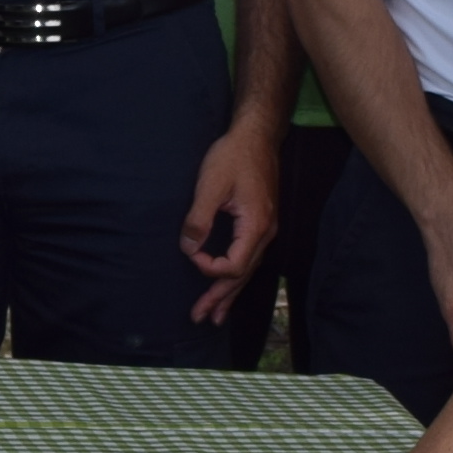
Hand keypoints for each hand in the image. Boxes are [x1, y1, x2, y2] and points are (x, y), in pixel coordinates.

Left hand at [179, 121, 281, 327]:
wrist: (258, 135)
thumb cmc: (234, 156)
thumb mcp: (211, 184)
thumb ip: (199, 219)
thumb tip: (188, 248)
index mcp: (255, 226)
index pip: (233, 265)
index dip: (209, 268)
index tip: (191, 253)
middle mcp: (265, 233)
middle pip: (242, 276)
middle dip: (220, 298)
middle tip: (199, 317)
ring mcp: (265, 230)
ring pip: (247, 271)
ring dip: (228, 293)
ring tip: (214, 315)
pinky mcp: (259, 224)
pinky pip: (248, 258)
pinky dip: (236, 276)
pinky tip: (228, 286)